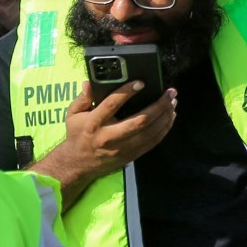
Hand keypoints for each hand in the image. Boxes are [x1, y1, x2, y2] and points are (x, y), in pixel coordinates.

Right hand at [34, 80, 177, 205]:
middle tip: (170, 93)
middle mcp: (109, 136)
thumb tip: (89, 83)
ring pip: (150, 133)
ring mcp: (121, 149)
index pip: (111, 105)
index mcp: (94, 123)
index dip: (127, 92)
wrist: (77, 164)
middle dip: (158, 106)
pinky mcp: (130, 156)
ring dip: (165, 117)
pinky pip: (152, 143)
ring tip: (173, 103)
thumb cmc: (78, 134)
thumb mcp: (73, 114)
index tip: (141, 82)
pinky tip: (170, 118)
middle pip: (139, 121)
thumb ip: (82, 98)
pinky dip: (164, 130)